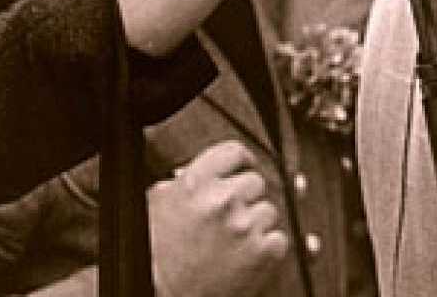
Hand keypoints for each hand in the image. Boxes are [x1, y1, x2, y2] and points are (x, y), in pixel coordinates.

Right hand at [148, 141, 286, 296]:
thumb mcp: (161, 200)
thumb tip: (207, 170)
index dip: (242, 160)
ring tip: (233, 239)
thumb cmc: (157, 251)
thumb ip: (185, 178)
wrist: (163, 292)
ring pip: (269, 210)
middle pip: (255, 181)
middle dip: (245, 197)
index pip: (234, 153)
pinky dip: (267, 246)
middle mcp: (223, 200)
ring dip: (256, 223)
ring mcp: (245, 226)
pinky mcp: (262, 252)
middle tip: (231, 214)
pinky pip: (279, 238)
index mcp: (197, 182)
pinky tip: (246, 252)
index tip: (244, 167)